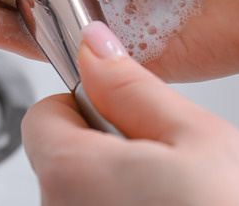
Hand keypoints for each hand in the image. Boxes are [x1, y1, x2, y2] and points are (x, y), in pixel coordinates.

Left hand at [21, 21, 238, 205]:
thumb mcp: (197, 136)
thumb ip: (133, 87)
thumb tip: (95, 49)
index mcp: (70, 174)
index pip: (41, 115)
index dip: (84, 103)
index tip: (122, 111)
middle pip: (61, 158)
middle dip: (105, 147)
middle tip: (165, 160)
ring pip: (82, 194)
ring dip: (117, 187)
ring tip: (176, 199)